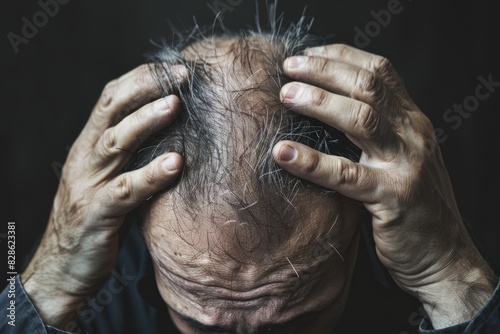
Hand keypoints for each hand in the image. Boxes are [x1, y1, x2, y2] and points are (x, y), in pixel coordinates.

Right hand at [21, 64, 185, 327]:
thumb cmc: (97, 218)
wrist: (62, 268)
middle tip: (183, 76)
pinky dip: (150, 175)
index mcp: (89, 145)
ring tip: (175, 106)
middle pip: (112, 109)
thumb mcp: (110, 177)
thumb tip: (174, 133)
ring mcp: (87, 184)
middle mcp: (85, 157)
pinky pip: (125, 190)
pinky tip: (175, 163)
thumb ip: (132, 155)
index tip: (177, 69)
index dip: (143, 78)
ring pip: (115, 143)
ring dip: (146, 121)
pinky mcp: (96, 213)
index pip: (112, 98)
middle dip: (147, 87)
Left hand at [273, 44, 496, 327]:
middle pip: (368, 87)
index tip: (306, 54)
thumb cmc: (411, 206)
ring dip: (319, 102)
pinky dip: (312, 162)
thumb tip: (325, 109)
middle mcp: (413, 135)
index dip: (341, 56)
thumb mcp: (400, 158)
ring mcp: (406, 165)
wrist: (444, 257)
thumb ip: (376, 133)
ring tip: (286, 95)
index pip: (380, 72)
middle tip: (289, 68)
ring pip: (362, 119)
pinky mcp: (393, 198)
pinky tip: (284, 153)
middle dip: (325, 71)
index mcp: (412, 121)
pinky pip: (346, 175)